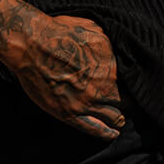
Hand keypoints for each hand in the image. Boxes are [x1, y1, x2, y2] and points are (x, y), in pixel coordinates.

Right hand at [9, 13, 124, 140]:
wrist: (31, 44)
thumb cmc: (59, 32)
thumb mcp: (93, 29)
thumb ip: (109, 45)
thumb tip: (119, 50)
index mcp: (112, 66)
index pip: (131, 82)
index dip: (132, 85)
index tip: (131, 86)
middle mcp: (103, 86)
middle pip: (126, 101)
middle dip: (128, 102)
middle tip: (128, 104)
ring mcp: (87, 102)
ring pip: (114, 117)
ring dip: (119, 119)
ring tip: (121, 120)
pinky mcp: (70, 113)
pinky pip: (95, 129)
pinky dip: (107, 134)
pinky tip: (113, 134)